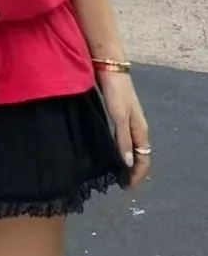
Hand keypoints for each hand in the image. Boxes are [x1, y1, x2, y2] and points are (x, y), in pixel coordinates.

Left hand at [98, 72, 150, 187]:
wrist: (111, 67)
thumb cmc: (116, 91)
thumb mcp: (119, 116)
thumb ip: (122, 138)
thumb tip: (128, 163)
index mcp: (140, 129)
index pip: (144, 158)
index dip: (137, 175)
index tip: (126, 187)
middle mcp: (137, 127)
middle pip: (140, 155)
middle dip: (134, 171)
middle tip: (122, 184)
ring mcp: (129, 120)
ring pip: (133, 147)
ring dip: (128, 161)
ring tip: (117, 172)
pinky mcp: (120, 115)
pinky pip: (124, 138)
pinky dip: (121, 149)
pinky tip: (112, 152)